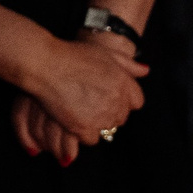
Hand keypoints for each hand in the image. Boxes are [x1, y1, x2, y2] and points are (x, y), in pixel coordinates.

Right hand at [12, 33, 145, 161]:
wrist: (47, 64)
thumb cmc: (73, 55)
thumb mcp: (104, 53)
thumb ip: (128, 64)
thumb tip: (146, 71)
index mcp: (124, 83)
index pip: (136, 102)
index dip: (123, 99)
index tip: (107, 95)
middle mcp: (117, 101)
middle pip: (121, 117)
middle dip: (109, 112)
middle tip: (89, 102)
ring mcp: (101, 116)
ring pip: (106, 129)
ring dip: (96, 122)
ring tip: (80, 109)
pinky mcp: (84, 128)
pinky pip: (91, 139)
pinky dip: (83, 133)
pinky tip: (73, 119)